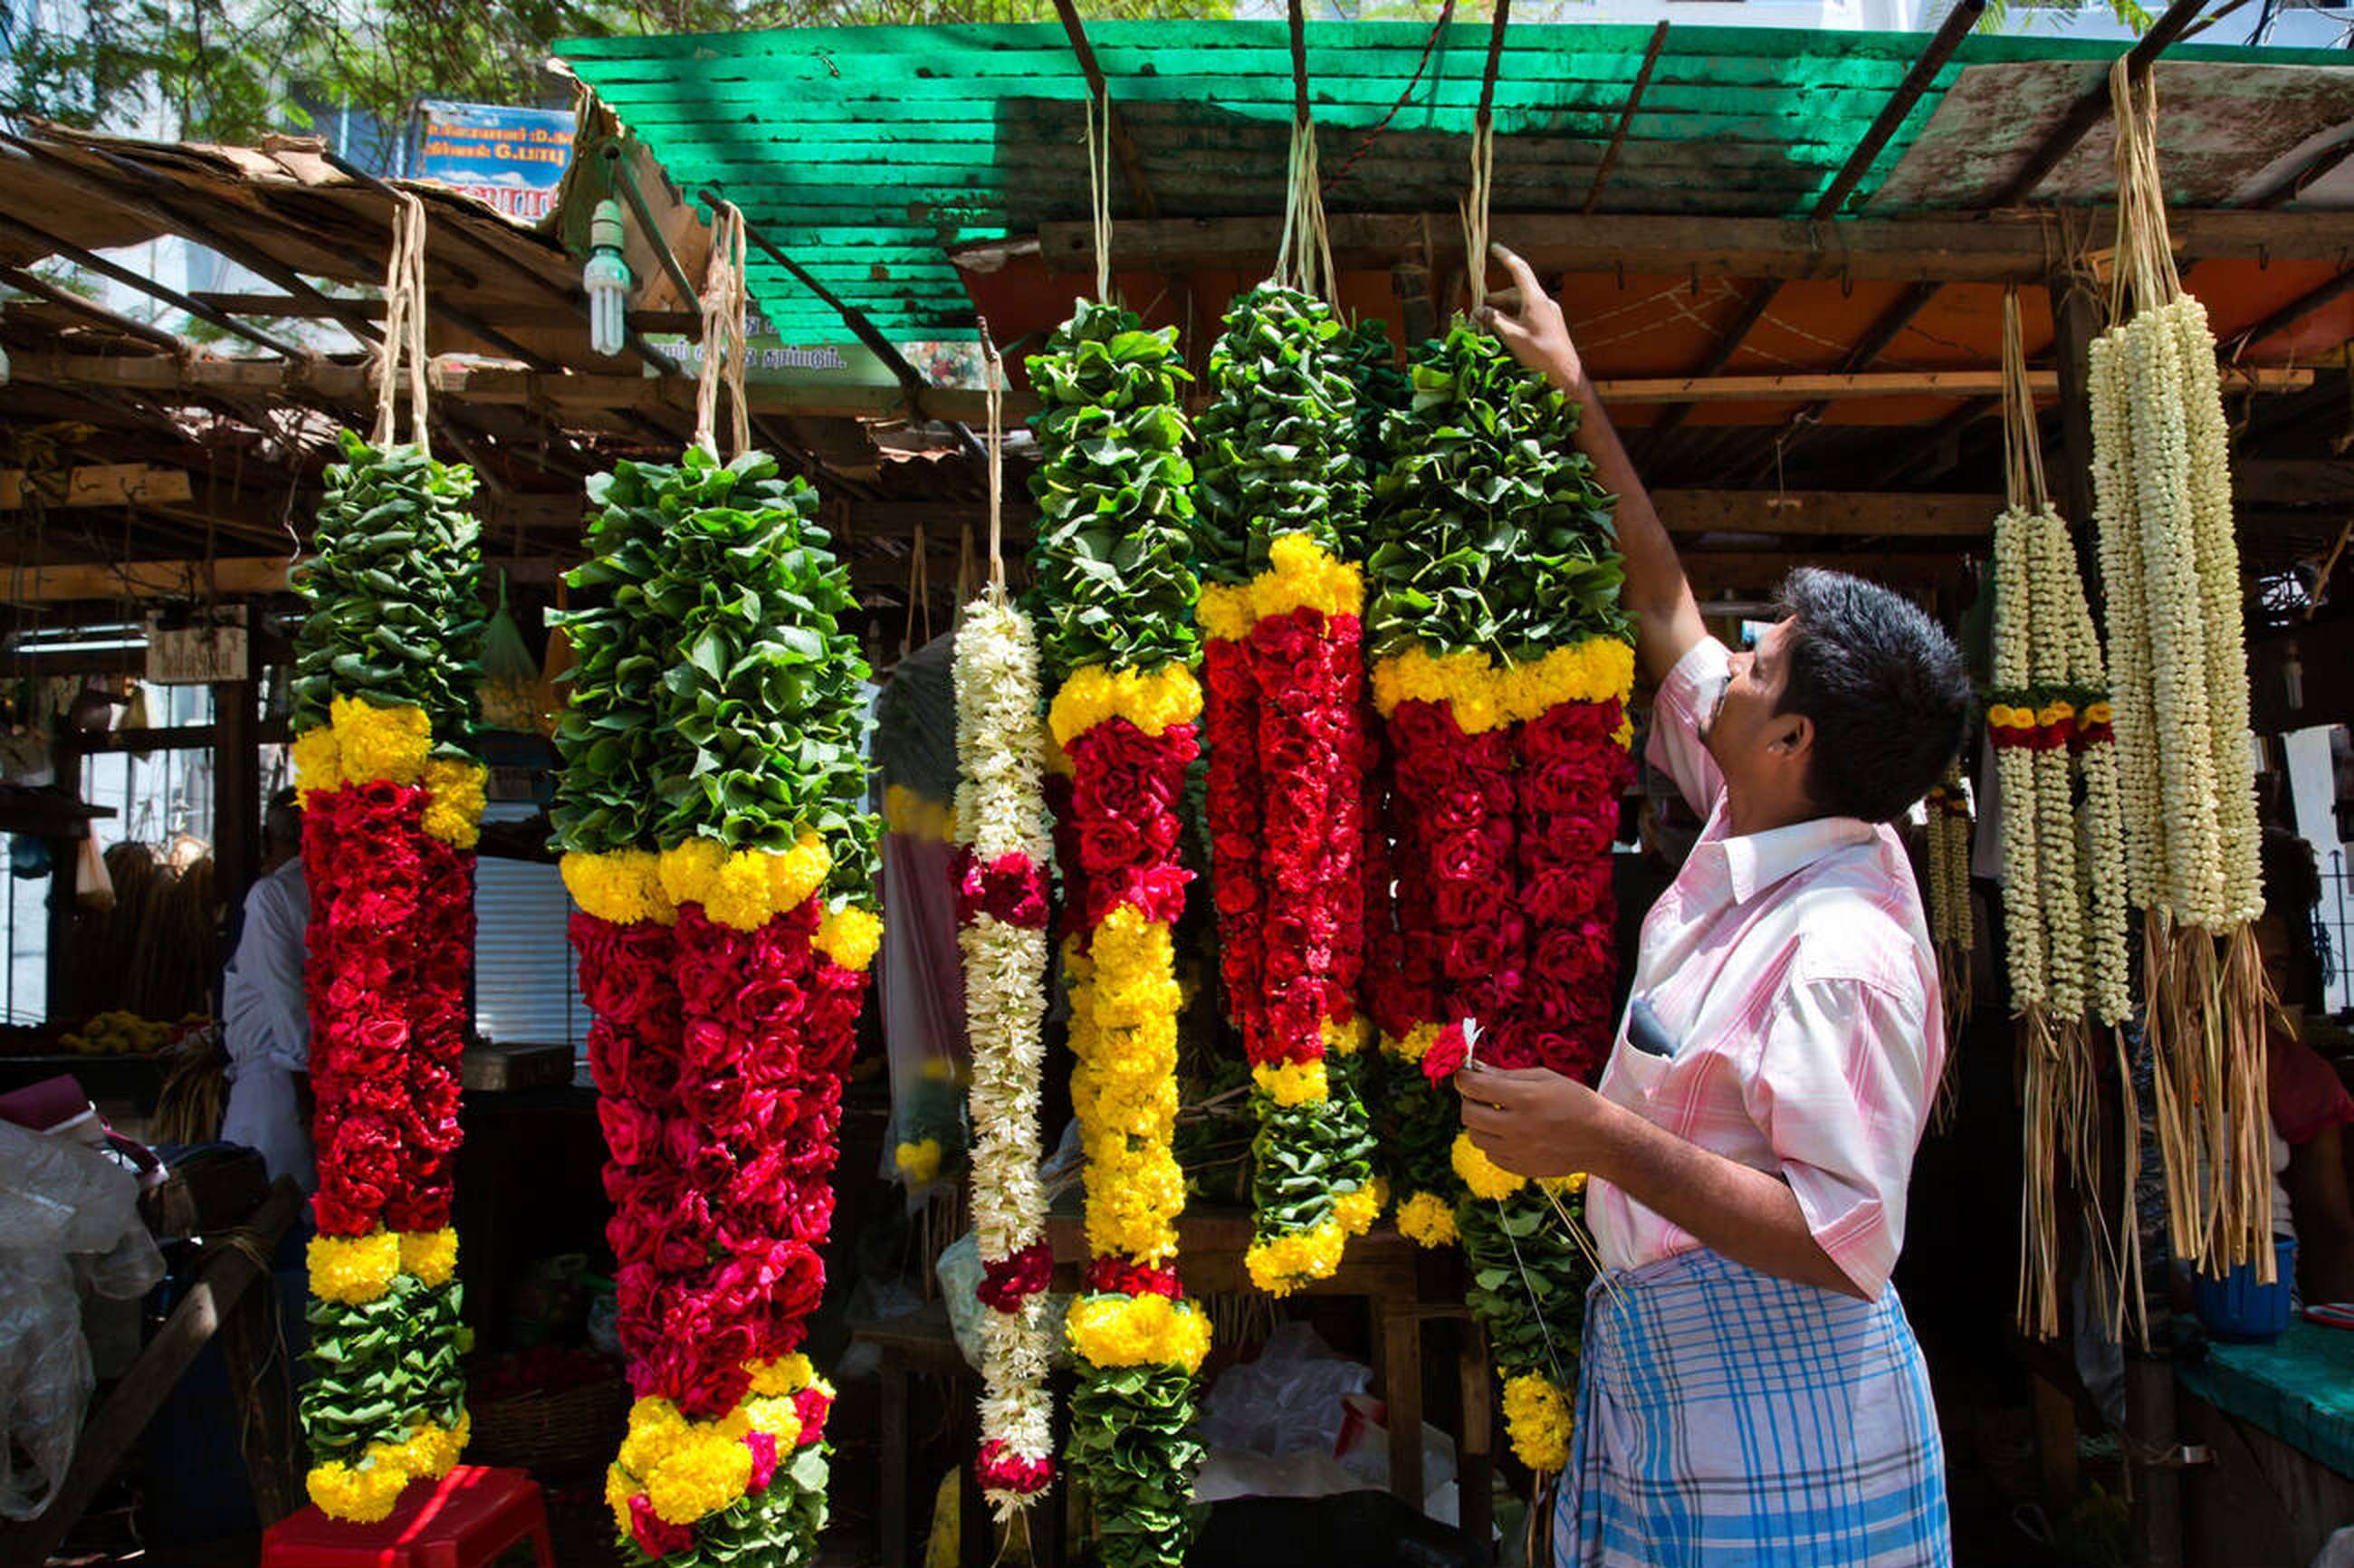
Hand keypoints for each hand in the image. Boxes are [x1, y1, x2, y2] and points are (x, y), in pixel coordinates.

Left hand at [1454, 1061, 1619, 1180]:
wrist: (1602, 1141)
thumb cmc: (1575, 1102)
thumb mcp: (1545, 1078)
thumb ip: (1506, 1075)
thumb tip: (1475, 1069)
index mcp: (1525, 1099)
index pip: (1474, 1087)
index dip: (1463, 1078)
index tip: (1465, 1075)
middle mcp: (1518, 1127)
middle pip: (1468, 1114)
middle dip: (1468, 1101)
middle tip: (1479, 1095)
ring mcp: (1518, 1151)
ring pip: (1475, 1137)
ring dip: (1479, 1123)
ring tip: (1496, 1116)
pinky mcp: (1521, 1168)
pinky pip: (1491, 1154)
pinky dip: (1494, 1142)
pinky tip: (1509, 1134)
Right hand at [1475, 244, 1583, 392]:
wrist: (1566, 374)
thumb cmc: (1541, 355)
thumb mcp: (1513, 337)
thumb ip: (1494, 321)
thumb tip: (1478, 310)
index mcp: (1536, 300)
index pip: (1519, 269)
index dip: (1505, 257)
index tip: (1494, 247)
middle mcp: (1544, 302)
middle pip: (1516, 290)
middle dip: (1496, 297)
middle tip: (1479, 309)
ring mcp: (1548, 313)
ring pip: (1521, 304)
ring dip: (1503, 310)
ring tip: (1488, 323)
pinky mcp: (1549, 324)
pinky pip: (1528, 314)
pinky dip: (1514, 317)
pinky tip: (1504, 331)